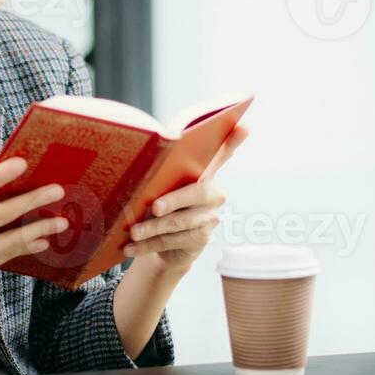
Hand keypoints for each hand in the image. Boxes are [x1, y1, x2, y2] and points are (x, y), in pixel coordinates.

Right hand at [0, 158, 64, 338]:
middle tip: (57, 191)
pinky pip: (6, 257)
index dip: (0, 176)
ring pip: (12, 240)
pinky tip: (41, 241)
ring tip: (61, 221)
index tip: (22, 163)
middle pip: (3, 215)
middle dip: (33, 201)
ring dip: (39, 228)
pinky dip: (25, 247)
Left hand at [123, 125, 248, 272]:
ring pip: (179, 223)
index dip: (233, 142)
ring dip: (153, 228)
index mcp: (206, 173)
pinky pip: (171, 242)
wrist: (169, 243)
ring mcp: (209, 218)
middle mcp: (214, 194)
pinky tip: (129, 248)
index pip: (222, 154)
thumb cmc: (162, 200)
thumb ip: (161, 171)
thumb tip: (146, 153)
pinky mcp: (200, 240)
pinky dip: (147, 246)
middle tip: (155, 207)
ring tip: (133, 233)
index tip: (244, 126)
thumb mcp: (161, 184)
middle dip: (175, 200)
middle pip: (198, 194)